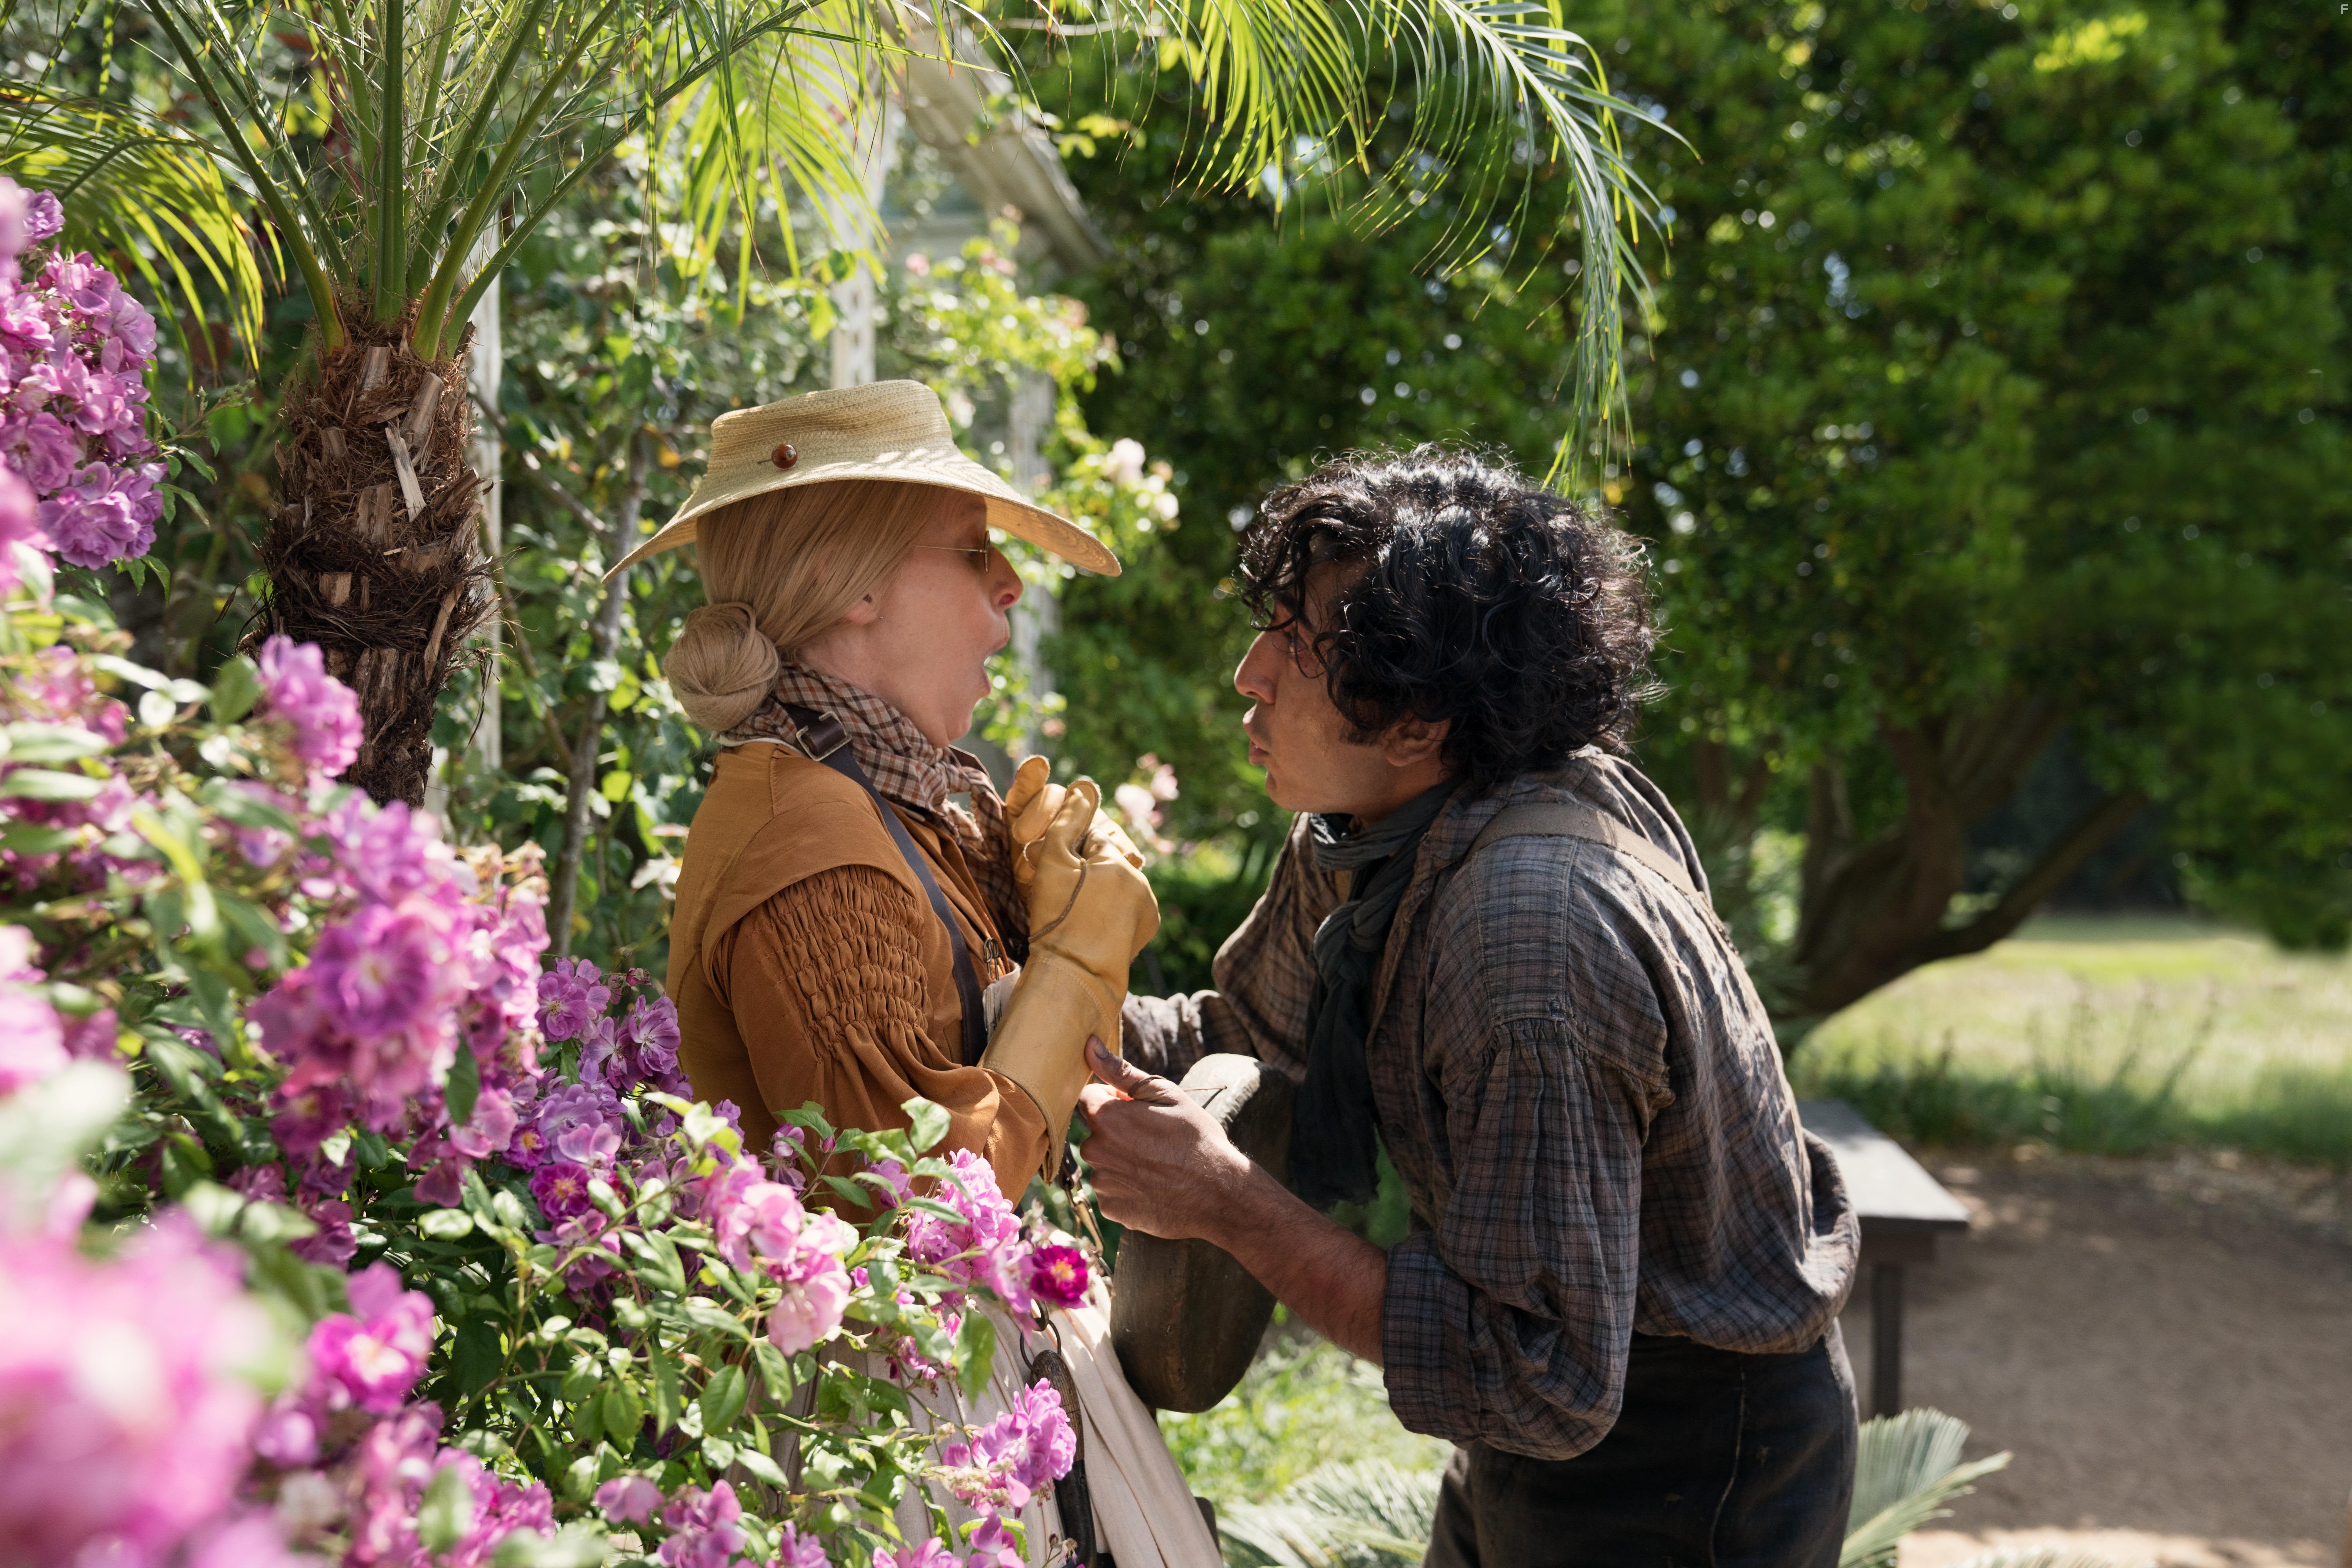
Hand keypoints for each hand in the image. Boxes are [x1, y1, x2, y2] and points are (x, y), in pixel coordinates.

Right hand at [1001, 762, 1157, 969]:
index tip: (1054, 874)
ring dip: (1099, 890)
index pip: (1092, 839)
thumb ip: (1068, 821)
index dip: (1069, 853)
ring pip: (1117, 885)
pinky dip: (1110, 911)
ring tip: (1076, 915)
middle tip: (1063, 898)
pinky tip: (1091, 925)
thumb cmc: (1058, 918)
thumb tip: (1084, 786)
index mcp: (1119, 862)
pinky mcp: (1147, 928)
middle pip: (1107, 862)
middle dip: (1086, 872)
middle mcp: (1141, 881)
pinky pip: (1126, 907)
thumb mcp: (1054, 863)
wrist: (1074, 976)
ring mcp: (1147, 907)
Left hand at [1076, 1038, 1252, 1242]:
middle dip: (1117, 1130)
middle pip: (1096, 1131)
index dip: (1114, 1099)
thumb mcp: (1165, 1094)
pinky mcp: (1110, 1208)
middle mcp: (1094, 1150)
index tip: (1140, 1110)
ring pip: (1104, 1161)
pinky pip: (1111, 1189)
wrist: (1219, 1194)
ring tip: (1157, 1164)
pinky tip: (1153, 1186)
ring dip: (1122, 1159)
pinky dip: (1126, 1187)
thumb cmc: (1196, 1139)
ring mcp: (1101, 1182)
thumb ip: (1121, 1072)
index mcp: (1106, 1117)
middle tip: (1155, 1139)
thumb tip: (1089, 1046)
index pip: (1089, 1097)